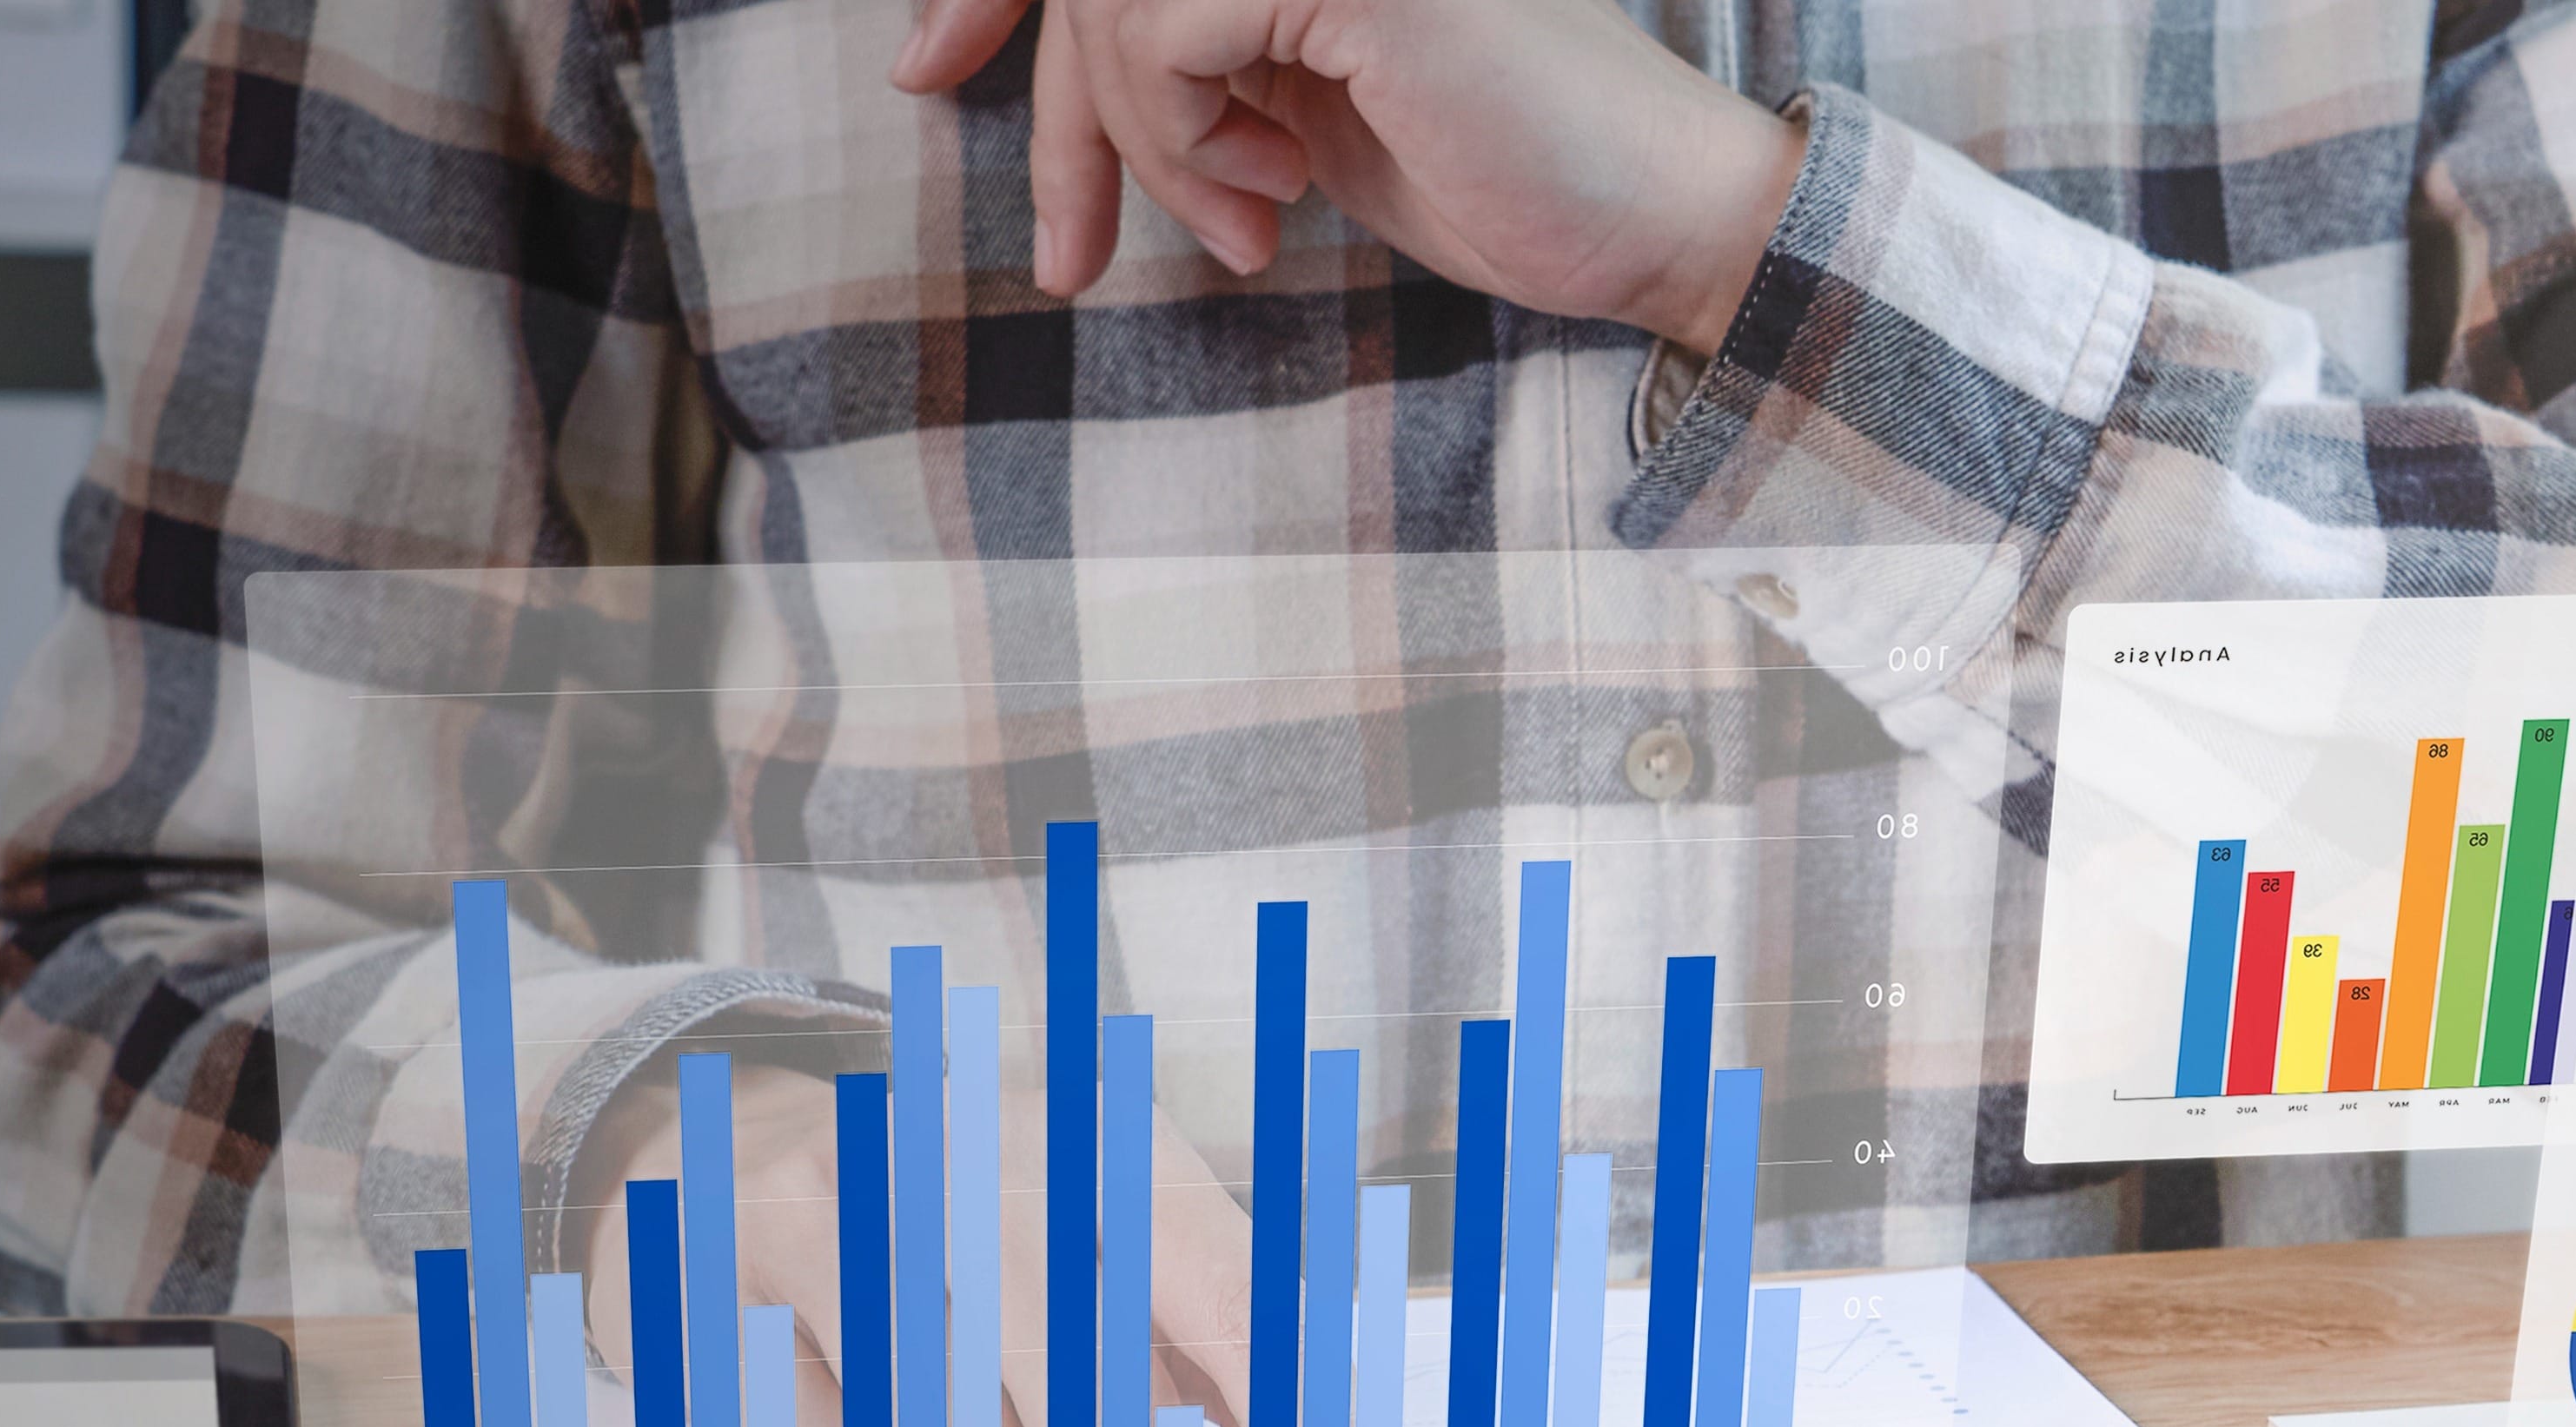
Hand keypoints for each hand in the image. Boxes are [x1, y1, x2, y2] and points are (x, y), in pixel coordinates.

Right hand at [583, 1059, 1456, 1426]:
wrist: (756, 1118)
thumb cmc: (987, 1220)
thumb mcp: (1130, 1245)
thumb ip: (1250, 1381)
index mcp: (1131, 1155)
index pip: (1266, 1339)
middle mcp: (1013, 1165)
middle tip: (1035, 1400)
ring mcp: (875, 1208)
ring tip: (936, 1381)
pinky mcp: (759, 1262)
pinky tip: (842, 1372)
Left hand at [891, 0, 1805, 350]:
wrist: (1650, 218)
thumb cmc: (1491, 165)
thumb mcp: (1285, 94)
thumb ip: (1175, 42)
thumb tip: (987, 37)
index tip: (925, 66)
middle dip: (1055, 113)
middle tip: (1070, 254)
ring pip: (1113, 4)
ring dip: (1145, 148)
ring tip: (1242, 224)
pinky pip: (1163, 37)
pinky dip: (1188, 144)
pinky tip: (1279, 198)